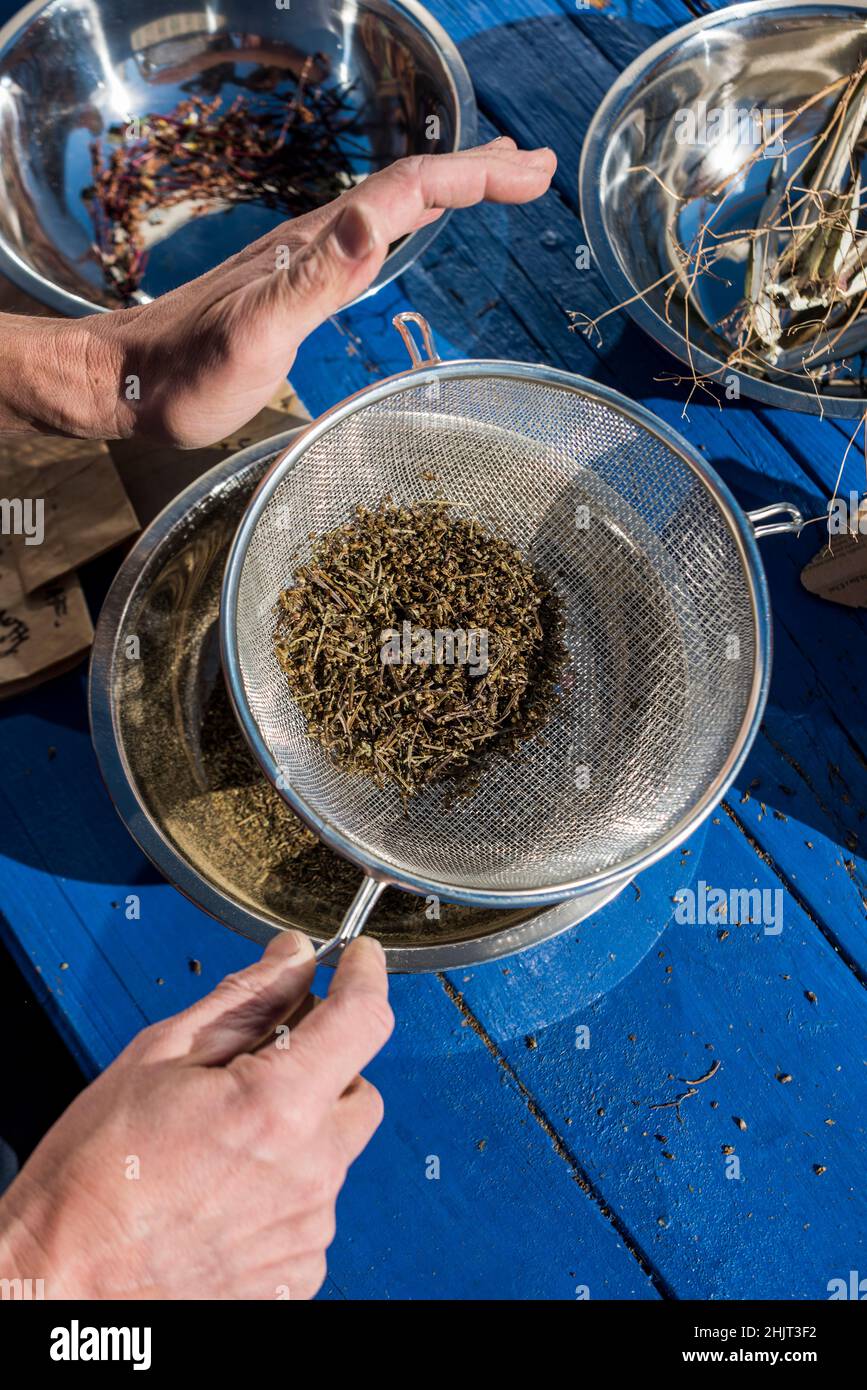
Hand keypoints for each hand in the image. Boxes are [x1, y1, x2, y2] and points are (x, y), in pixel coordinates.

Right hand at [0, 933, 392, 1299]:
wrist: (62, 1282)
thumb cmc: (94, 1175)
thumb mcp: (159, 1056)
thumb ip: (243, 1000)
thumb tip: (292, 957)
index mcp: (277, 1107)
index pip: (362, 1020)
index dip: (365, 977)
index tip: (360, 962)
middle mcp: (310, 1171)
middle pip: (358, 1089)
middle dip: (322, 1068)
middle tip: (257, 1070)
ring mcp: (308, 1230)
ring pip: (335, 1153)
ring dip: (301, 1134)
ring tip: (222, 1147)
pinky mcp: (299, 1273)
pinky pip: (314, 1209)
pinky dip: (286, 1190)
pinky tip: (227, 1192)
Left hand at [10, 139, 549, 444]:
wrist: (130, 381)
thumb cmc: (191, 374)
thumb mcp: (256, 335)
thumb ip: (313, 281)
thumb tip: (370, 220)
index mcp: (317, 244)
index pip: (408, 190)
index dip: (475, 175)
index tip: (533, 172)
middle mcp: (315, 239)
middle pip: (407, 186)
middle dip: (477, 171)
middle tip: (538, 168)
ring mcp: (306, 258)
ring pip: (392, 205)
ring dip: (450, 187)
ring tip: (498, 178)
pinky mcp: (297, 281)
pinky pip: (372, 234)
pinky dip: (413, 217)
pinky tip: (417, 226)